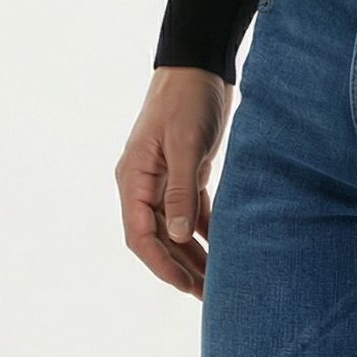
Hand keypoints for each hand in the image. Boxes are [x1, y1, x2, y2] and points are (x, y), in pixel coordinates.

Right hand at [116, 66, 233, 296]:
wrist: (200, 62)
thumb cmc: (187, 97)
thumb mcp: (185, 143)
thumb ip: (181, 189)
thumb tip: (177, 235)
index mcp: (134, 177)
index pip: (140, 234)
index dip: (160, 264)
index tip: (184, 286)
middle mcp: (145, 182)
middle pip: (158, 237)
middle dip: (179, 267)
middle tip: (206, 294)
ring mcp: (165, 177)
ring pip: (175, 227)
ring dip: (193, 253)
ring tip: (216, 281)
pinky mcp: (186, 169)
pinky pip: (191, 208)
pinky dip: (205, 228)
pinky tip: (223, 247)